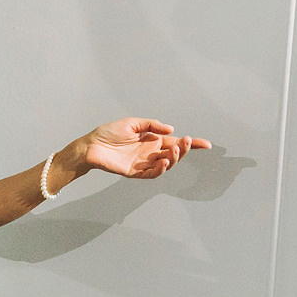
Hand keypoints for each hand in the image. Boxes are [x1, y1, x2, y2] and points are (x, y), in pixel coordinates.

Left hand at [79, 119, 210, 179]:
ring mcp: (143, 163)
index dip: (191, 144)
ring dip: (173, 159)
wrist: (90, 145)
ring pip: (165, 165)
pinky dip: (160, 169)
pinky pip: (151, 174)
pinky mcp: (134, 172)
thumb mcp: (133, 123)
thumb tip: (171, 129)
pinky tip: (164, 162)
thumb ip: (152, 125)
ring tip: (175, 150)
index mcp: (152, 141)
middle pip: (174, 154)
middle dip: (184, 149)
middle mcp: (150, 153)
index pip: (176, 143)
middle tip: (187, 142)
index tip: (206, 144)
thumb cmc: (108, 134)